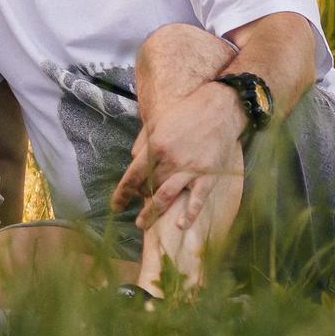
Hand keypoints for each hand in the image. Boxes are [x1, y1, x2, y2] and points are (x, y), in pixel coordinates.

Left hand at [112, 80, 247, 236]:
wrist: (219, 109)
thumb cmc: (186, 114)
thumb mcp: (157, 122)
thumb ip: (142, 141)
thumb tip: (132, 160)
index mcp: (156, 146)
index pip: (132, 176)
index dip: (122, 194)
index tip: (115, 206)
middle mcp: (171, 160)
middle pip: (148, 189)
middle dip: (140, 202)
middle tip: (138, 213)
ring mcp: (190, 170)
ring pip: (166, 197)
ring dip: (153, 214)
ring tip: (144, 224)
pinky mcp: (208, 176)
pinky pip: (197, 199)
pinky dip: (189, 214)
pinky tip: (180, 225)